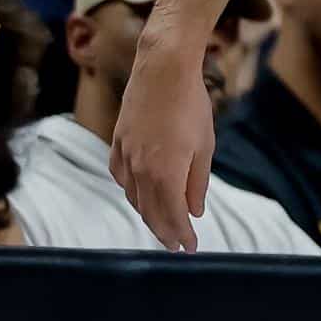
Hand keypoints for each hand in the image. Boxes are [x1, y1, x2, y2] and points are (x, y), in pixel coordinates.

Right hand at [108, 34, 214, 251]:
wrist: (163, 71)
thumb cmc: (191, 106)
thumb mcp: (205, 146)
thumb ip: (197, 182)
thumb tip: (195, 212)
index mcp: (165, 173)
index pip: (172, 216)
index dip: (181, 235)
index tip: (190, 248)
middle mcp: (140, 170)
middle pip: (150, 212)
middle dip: (164, 231)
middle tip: (176, 245)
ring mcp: (125, 157)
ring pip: (133, 197)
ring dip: (148, 214)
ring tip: (161, 224)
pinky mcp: (116, 143)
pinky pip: (121, 177)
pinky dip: (131, 191)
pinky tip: (139, 195)